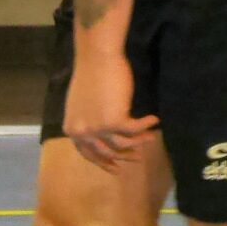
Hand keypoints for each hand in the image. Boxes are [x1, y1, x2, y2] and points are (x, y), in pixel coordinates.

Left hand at [61, 54, 159, 171]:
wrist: (97, 57)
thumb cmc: (90, 74)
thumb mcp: (82, 104)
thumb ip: (87, 120)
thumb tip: (101, 132)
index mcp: (72, 128)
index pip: (87, 153)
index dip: (103, 162)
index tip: (116, 168)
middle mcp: (82, 132)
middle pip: (107, 152)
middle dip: (125, 156)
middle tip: (138, 157)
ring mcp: (98, 128)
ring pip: (124, 143)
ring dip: (140, 142)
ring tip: (151, 137)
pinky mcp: (115, 121)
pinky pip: (135, 129)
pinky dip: (146, 125)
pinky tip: (154, 120)